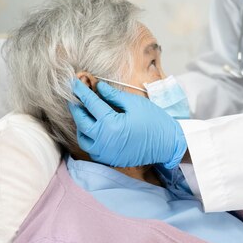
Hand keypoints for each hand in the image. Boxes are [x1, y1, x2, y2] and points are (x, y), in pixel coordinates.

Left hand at [67, 79, 186, 168]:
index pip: (90, 104)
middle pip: (81, 121)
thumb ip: (113, 95)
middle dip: (76, 107)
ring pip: (83, 137)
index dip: (81, 91)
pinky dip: (88, 137)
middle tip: (75, 97)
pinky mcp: (108, 159)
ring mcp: (105, 153)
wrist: (168, 144)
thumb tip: (98, 87)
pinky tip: (92, 128)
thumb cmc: (154, 121)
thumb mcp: (134, 104)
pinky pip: (91, 148)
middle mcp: (103, 141)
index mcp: (110, 125)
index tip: (74, 82)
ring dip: (80, 124)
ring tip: (84, 112)